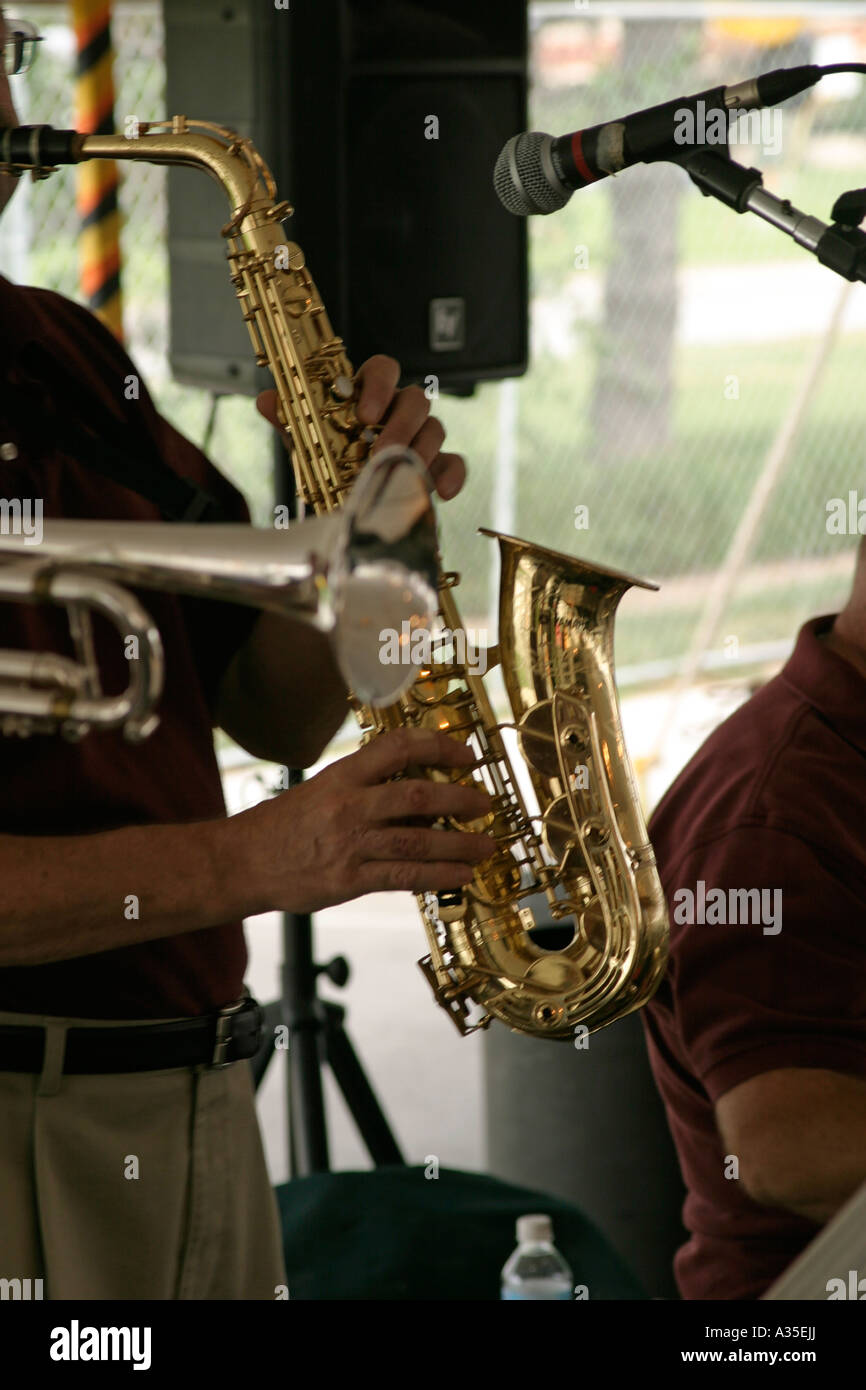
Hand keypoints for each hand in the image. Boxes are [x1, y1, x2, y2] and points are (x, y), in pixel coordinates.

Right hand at [239, 728, 493, 914]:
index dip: (437, 747)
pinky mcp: (349, 880)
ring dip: (459, 844)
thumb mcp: (321, 789)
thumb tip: (419, 798)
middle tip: (486, 803)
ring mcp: (350, 844)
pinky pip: (404, 876)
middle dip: (460, 799)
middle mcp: (348, 806)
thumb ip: (364, 788)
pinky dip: (438, 875)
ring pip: (418, 841)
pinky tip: (461, 875)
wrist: (241, 862)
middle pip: (417, 797)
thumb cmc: (282, 825)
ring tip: (486, 845)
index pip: (397, 748)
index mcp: (341, 776)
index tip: (465, 754)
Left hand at [256, 353, 465, 501]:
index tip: (364, 413)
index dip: (379, 384)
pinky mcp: (437, 467)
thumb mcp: (307, 443)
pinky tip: (441, 492)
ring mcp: (422, 438)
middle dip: (401, 422)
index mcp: (370, 396)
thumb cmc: (331, 466)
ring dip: (420, 448)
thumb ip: (290, 421)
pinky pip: (455, 463)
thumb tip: (268, 401)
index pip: (384, 369)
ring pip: (436, 427)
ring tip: (399, 470)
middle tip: (381, 449)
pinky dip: (452, 475)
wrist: (345, 506)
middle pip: (416, 398)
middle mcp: (400, 412)